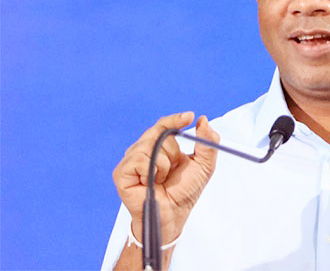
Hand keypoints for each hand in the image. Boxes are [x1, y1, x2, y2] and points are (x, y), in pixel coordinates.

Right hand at [113, 112, 219, 243]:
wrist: (174, 214)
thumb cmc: (185, 191)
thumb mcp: (204, 165)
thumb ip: (207, 142)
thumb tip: (203, 119)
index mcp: (159, 145)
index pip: (164, 124)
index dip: (175, 119)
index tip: (189, 117)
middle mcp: (142, 149)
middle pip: (158, 132)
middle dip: (173, 150)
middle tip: (174, 168)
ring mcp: (130, 160)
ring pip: (150, 145)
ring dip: (164, 164)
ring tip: (162, 179)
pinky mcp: (121, 173)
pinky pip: (140, 159)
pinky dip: (152, 171)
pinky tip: (152, 182)